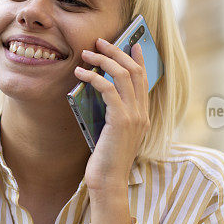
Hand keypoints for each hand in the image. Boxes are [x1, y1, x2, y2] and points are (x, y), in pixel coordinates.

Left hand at [74, 37, 149, 194]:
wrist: (108, 182)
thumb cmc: (105, 160)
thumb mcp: (111, 132)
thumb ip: (113, 113)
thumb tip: (99, 90)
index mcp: (143, 115)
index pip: (144, 79)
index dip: (138, 59)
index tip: (131, 43)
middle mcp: (142, 113)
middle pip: (134, 71)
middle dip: (117, 52)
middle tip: (100, 41)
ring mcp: (134, 116)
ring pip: (123, 75)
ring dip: (104, 60)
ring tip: (87, 53)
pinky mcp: (120, 120)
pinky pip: (108, 89)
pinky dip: (93, 77)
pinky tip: (80, 74)